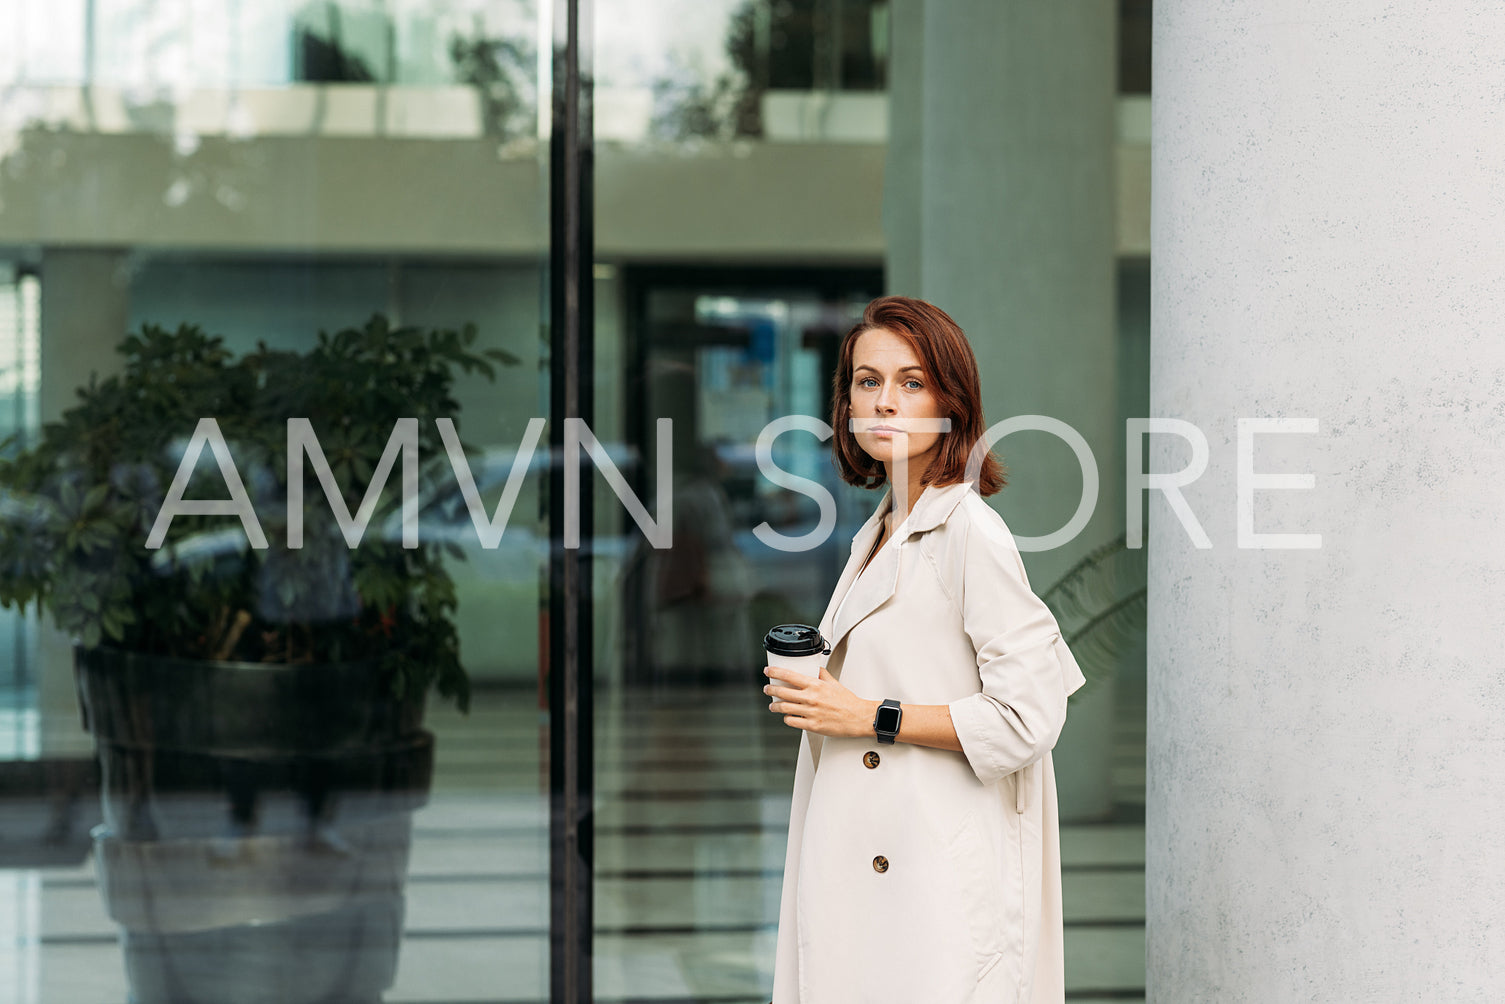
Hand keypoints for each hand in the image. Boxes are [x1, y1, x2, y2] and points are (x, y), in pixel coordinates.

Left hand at [763, 665, 877, 739]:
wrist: (858, 717)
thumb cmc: (848, 701)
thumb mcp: (834, 683)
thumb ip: (822, 675)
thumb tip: (814, 668)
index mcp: (815, 685)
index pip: (789, 675)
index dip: (775, 672)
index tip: (768, 671)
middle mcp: (811, 698)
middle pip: (782, 692)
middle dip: (770, 690)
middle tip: (767, 689)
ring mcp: (810, 712)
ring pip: (784, 708)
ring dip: (775, 706)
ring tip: (773, 705)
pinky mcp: (812, 725)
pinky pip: (791, 721)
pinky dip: (786, 719)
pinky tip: (787, 717)